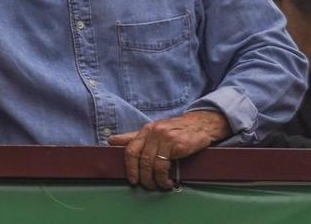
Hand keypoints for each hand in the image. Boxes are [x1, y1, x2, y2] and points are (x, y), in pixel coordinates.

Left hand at [108, 110, 229, 189]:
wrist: (200, 124)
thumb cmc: (174, 130)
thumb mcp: (152, 132)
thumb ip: (133, 137)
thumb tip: (111, 140)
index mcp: (145, 130)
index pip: (130, 149)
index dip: (129, 166)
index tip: (132, 179)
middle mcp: (153, 132)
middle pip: (140, 158)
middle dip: (142, 176)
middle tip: (146, 185)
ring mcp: (165, 138)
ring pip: (152, 163)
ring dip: (154, 179)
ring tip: (159, 185)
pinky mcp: (177, 144)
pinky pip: (165, 165)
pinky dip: (164, 177)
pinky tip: (168, 182)